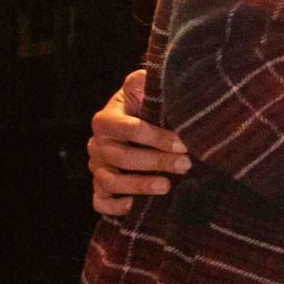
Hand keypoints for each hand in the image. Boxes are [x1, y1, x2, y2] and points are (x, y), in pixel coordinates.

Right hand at [88, 69, 188, 215]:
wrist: (138, 121)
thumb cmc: (146, 104)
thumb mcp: (145, 86)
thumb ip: (148, 80)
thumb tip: (162, 77)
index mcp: (107, 119)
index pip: (128, 129)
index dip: (156, 137)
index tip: (183, 143)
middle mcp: (97, 144)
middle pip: (121, 156)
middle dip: (156, 161)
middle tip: (186, 165)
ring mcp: (97, 167)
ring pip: (109, 180)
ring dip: (139, 184)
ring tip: (167, 186)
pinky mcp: (101, 187)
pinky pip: (100, 202)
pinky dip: (114, 206)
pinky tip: (135, 206)